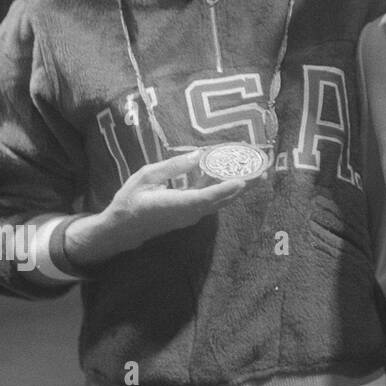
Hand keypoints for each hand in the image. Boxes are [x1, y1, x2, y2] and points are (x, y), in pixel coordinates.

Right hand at [66, 151, 248, 264]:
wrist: (122, 230)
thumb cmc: (130, 201)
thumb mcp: (145, 177)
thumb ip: (172, 167)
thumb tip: (197, 156)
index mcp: (175, 205)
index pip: (206, 198)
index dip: (225, 189)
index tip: (243, 180)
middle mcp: (189, 213)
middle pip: (221, 199)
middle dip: (243, 185)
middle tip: (263, 169)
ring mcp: (191, 216)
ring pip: (220, 200)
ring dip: (238, 186)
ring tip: (258, 171)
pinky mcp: (191, 213)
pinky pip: (212, 200)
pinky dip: (225, 188)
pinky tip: (233, 174)